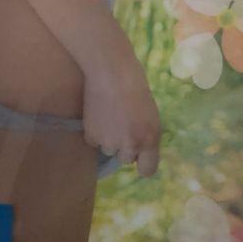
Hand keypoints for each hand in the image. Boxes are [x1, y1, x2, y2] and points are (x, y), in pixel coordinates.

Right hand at [82, 52, 160, 177]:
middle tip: (122, 123)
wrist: (111, 71)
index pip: (148, 171)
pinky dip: (96, 131)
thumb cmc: (136, 85)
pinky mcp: (92, 137)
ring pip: (109, 149)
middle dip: (125, 145)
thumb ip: (147, 135)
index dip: (143, 163)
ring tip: (110, 115)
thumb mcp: (151, 114)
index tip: (140, 157)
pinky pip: (95, 141)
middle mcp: (131, 146)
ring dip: (109, 138)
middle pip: (126, 159)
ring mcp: (110, 143)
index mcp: (150, 139)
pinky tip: (99, 113)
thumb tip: (140, 150)